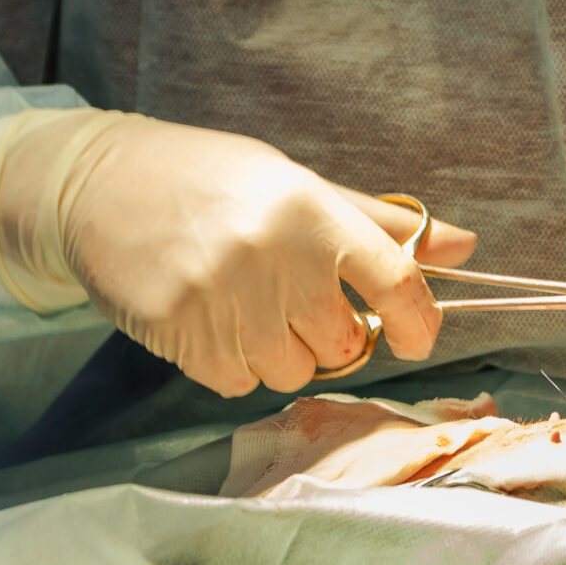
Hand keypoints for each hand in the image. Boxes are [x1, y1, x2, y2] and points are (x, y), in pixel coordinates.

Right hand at [0, 112, 477, 396]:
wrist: (101, 186)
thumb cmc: (212, 180)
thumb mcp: (297, 184)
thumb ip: (379, 223)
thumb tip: (464, 246)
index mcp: (310, 209)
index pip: (394, 279)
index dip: (418, 319)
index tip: (416, 336)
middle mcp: (273, 256)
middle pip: (342, 343)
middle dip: (332, 334)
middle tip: (297, 300)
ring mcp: (225, 300)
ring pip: (292, 370)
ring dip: (282, 352)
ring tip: (248, 305)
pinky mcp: (182, 335)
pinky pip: (240, 384)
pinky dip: (236, 365)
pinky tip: (214, 320)